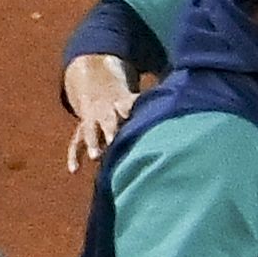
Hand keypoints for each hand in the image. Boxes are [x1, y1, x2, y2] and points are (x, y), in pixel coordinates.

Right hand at [62, 55, 146, 170]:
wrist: (95, 86)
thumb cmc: (123, 102)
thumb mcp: (135, 100)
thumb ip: (151, 107)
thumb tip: (183, 109)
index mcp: (119, 103)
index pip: (125, 107)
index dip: (128, 111)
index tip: (131, 117)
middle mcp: (104, 112)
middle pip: (107, 121)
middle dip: (110, 131)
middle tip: (114, 142)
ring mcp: (91, 121)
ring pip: (90, 132)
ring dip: (92, 144)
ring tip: (94, 157)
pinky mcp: (82, 131)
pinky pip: (75, 144)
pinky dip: (74, 156)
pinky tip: (74, 170)